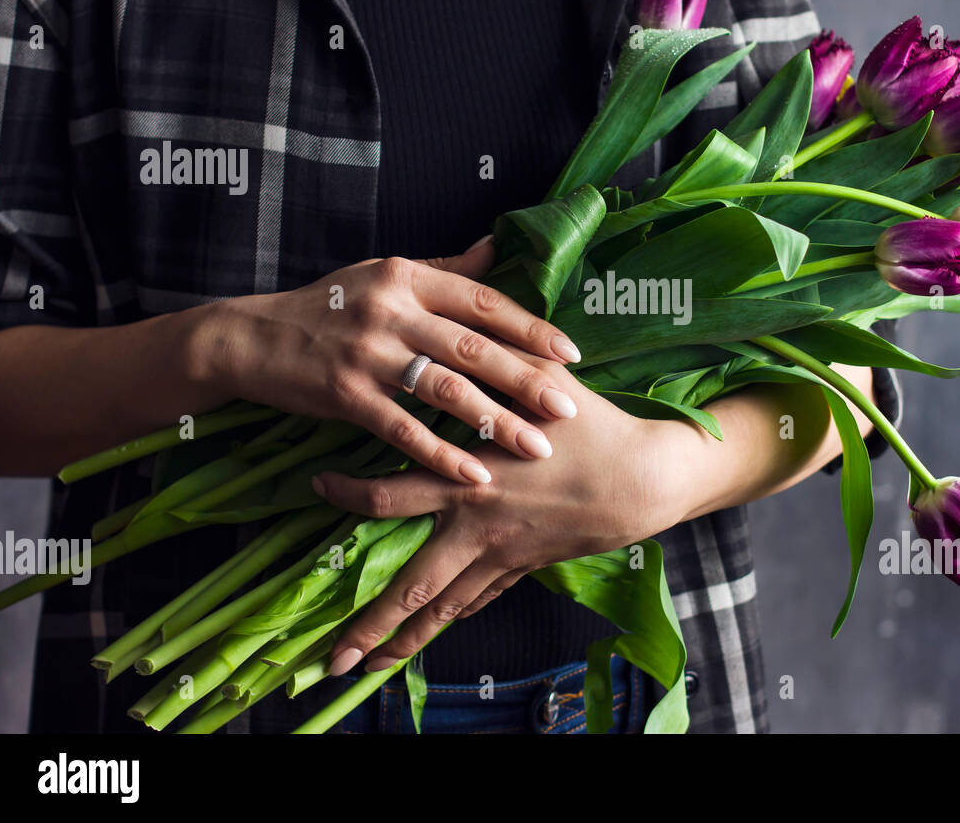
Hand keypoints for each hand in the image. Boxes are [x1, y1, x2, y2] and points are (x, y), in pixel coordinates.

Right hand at [198, 238, 582, 483]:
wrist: (251, 337)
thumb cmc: (328, 305)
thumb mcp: (383, 274)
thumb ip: (444, 268)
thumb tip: (497, 245)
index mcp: (407, 277)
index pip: (483, 302)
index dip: (530, 327)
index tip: (570, 353)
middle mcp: (391, 310)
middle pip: (473, 347)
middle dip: (526, 379)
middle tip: (567, 408)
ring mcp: (368, 353)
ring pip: (446, 391)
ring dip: (495, 422)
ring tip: (536, 448)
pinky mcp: (345, 395)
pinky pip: (404, 430)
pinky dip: (442, 455)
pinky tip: (475, 475)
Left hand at [314, 349, 686, 674]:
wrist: (645, 479)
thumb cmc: (592, 425)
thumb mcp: (541, 378)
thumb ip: (496, 347)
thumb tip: (471, 288)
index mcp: (468, 481)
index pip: (389, 496)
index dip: (345, 496)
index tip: (315, 488)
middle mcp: (476, 528)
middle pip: (409, 587)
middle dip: (368, 626)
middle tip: (327, 661)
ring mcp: (502, 556)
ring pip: (443, 610)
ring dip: (401, 643)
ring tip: (360, 672)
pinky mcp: (527, 567)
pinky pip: (480, 601)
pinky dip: (451, 619)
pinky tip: (431, 632)